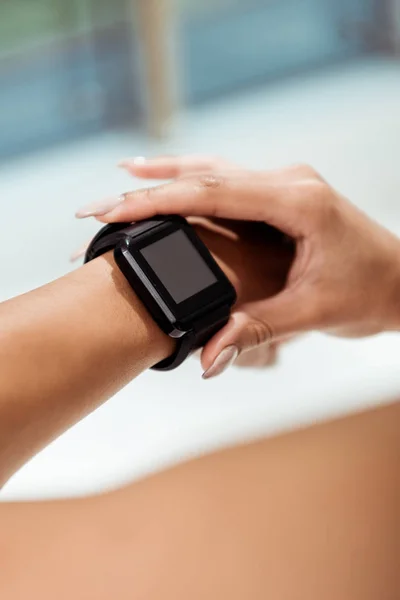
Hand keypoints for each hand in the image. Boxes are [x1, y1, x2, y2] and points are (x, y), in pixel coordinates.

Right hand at [76, 155, 399, 377]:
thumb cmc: (370, 292)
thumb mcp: (312, 314)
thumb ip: (254, 329)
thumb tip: (206, 357)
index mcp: (298, 202)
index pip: (213, 194)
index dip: (158, 203)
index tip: (115, 214)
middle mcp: (290, 182)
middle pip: (205, 177)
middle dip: (148, 189)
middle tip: (97, 205)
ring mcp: (286, 184)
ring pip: (214, 172)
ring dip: (165, 176)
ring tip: (120, 179)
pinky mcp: (282, 195)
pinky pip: (228, 182)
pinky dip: (191, 182)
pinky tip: (167, 180)